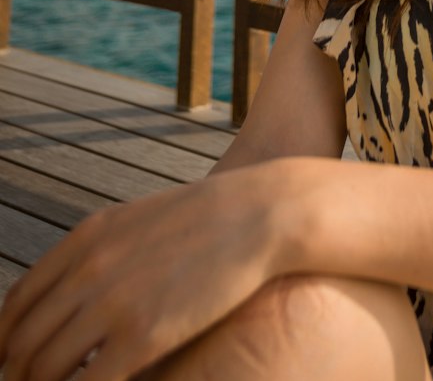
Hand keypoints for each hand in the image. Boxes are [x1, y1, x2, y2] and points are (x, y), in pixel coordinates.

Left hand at [0, 162, 289, 380]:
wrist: (260, 214)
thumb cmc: (205, 220)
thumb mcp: (137, 222)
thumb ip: (97, 255)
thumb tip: (70, 297)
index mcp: (84, 240)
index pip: (16, 304)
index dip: (5, 342)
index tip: (13, 363)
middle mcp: (88, 269)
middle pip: (22, 341)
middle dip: (17, 375)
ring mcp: (113, 303)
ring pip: (44, 369)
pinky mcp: (143, 336)